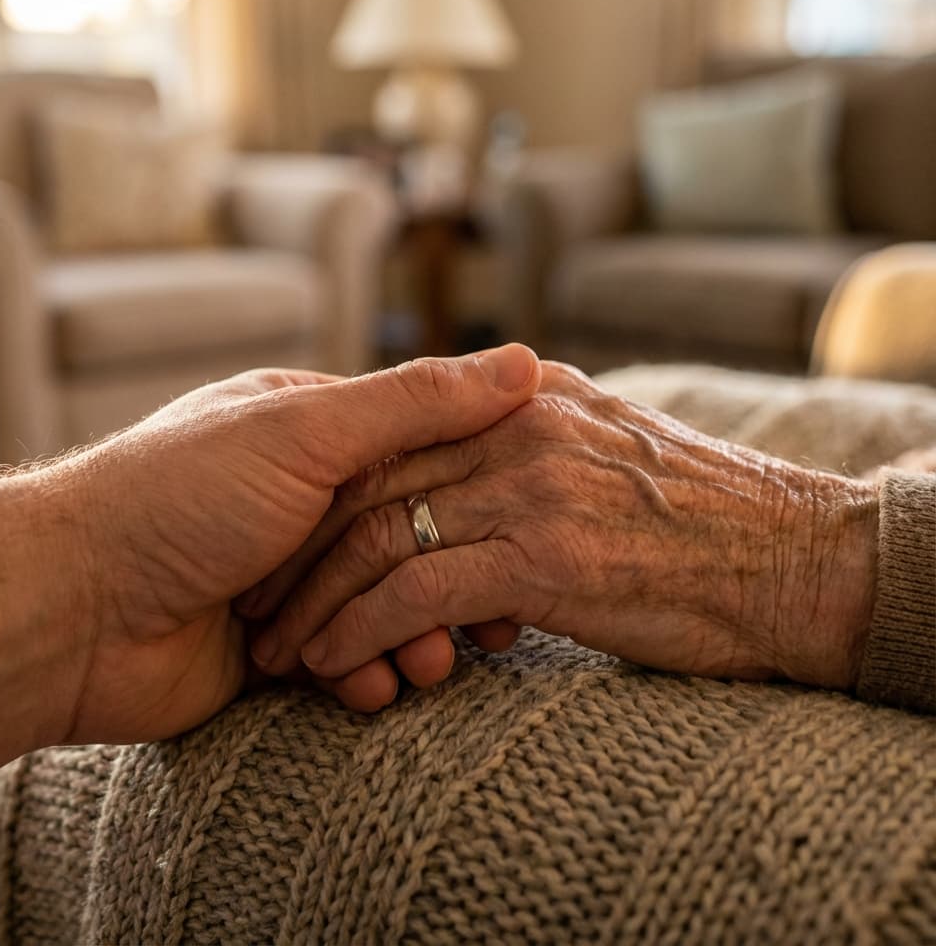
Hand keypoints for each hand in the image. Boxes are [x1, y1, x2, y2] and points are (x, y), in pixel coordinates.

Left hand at [31, 346, 538, 742]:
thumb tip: (522, 360)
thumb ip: (415, 403)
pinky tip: (359, 684)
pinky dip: (360, 673)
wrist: (71, 609)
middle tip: (487, 626)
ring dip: (410, 639)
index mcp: (310, 431)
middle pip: (410, 539)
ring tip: (424, 666)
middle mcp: (302, 499)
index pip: (421, 454)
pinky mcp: (272, 646)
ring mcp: (287, 574)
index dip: (473, 491)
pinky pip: (342, 659)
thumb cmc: (181, 496)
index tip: (520, 526)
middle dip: (445, 582)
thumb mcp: (306, 431)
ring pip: (383, 605)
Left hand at [253, 362, 878, 694]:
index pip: (394, 436)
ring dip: (321, 603)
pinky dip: (363, 631)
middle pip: (371, 486)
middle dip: (304, 554)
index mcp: (524, 396)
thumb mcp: (607, 449)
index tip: (293, 548)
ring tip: (289, 653)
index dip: (334, 496)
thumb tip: (468, 458)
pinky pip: (420, 592)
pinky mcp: (541, 555)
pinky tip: (335, 668)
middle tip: (264, 606)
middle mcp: (517, 427)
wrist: (801, 561)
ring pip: (382, 540)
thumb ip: (529, 435)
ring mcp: (528, 487)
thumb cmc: (705, 519)